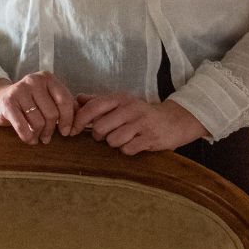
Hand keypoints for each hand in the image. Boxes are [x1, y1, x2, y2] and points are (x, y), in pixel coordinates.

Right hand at [0, 72, 86, 143]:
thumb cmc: (27, 103)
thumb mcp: (46, 99)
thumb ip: (64, 105)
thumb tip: (84, 119)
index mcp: (47, 78)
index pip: (65, 101)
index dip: (69, 120)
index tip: (68, 132)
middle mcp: (34, 80)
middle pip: (52, 114)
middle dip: (52, 130)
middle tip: (48, 137)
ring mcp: (19, 90)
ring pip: (38, 121)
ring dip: (39, 134)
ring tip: (37, 137)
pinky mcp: (7, 103)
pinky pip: (23, 127)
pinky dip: (28, 137)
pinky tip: (29, 139)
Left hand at [71, 95, 208, 154]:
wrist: (175, 120)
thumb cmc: (142, 113)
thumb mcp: (122, 102)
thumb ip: (99, 101)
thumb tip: (77, 99)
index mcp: (121, 98)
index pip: (93, 107)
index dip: (79, 120)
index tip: (73, 130)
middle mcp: (130, 108)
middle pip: (100, 128)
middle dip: (99, 135)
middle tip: (107, 135)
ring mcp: (141, 124)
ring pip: (113, 140)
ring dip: (115, 143)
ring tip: (124, 138)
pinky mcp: (150, 138)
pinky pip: (127, 150)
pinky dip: (128, 150)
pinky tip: (135, 144)